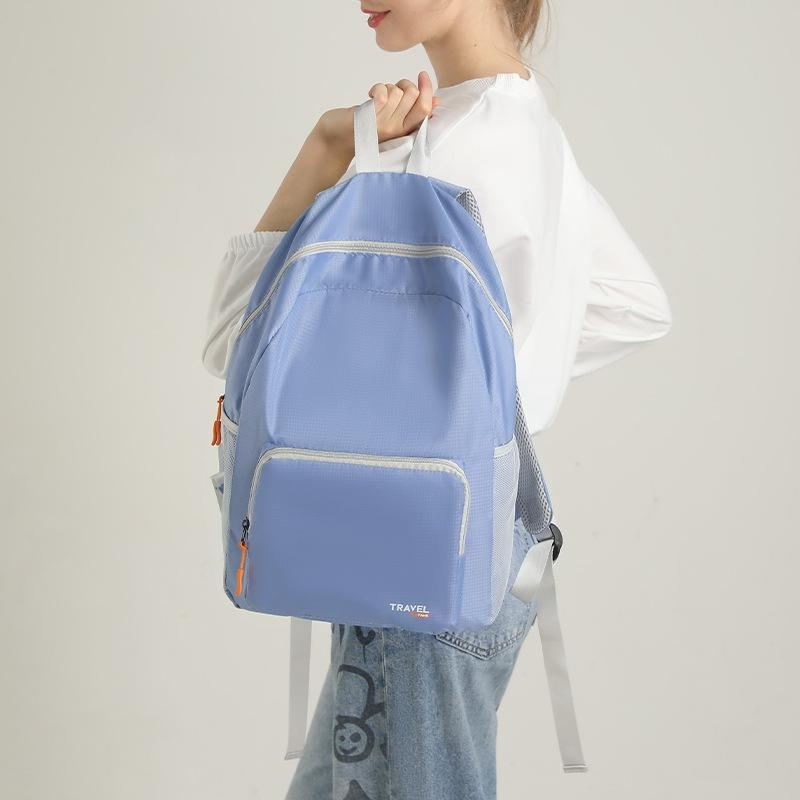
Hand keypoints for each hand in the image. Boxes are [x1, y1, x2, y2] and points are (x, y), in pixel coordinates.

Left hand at [314, 70, 438, 156]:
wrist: (337, 139)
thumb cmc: (365, 127)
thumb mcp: (393, 120)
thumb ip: (412, 110)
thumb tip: (436, 100)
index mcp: (405, 131)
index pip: (426, 109)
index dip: (427, 89)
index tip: (422, 75)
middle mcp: (396, 129)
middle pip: (413, 95)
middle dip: (403, 84)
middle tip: (390, 90)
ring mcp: (383, 124)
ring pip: (398, 92)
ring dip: (387, 87)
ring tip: (377, 96)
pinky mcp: (370, 117)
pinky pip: (384, 94)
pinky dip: (378, 88)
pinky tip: (370, 95)